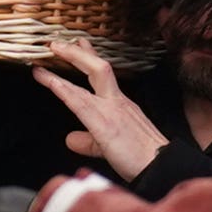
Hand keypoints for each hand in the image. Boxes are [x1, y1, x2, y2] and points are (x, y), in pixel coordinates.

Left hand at [32, 38, 171, 182]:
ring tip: (50, 50)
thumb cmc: (141, 160)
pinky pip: (81, 102)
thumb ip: (88, 141)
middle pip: (98, 67)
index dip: (89, 57)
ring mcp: (113, 111)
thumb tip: (70, 139)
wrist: (161, 169)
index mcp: (121, 106)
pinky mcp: (106, 125)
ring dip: (70, 60)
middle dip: (78, 52)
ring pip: (92, 75)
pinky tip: (50, 81)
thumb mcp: (109, 147)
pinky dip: (64, 89)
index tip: (78, 44)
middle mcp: (118, 103)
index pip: (103, 76)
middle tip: (57, 42)